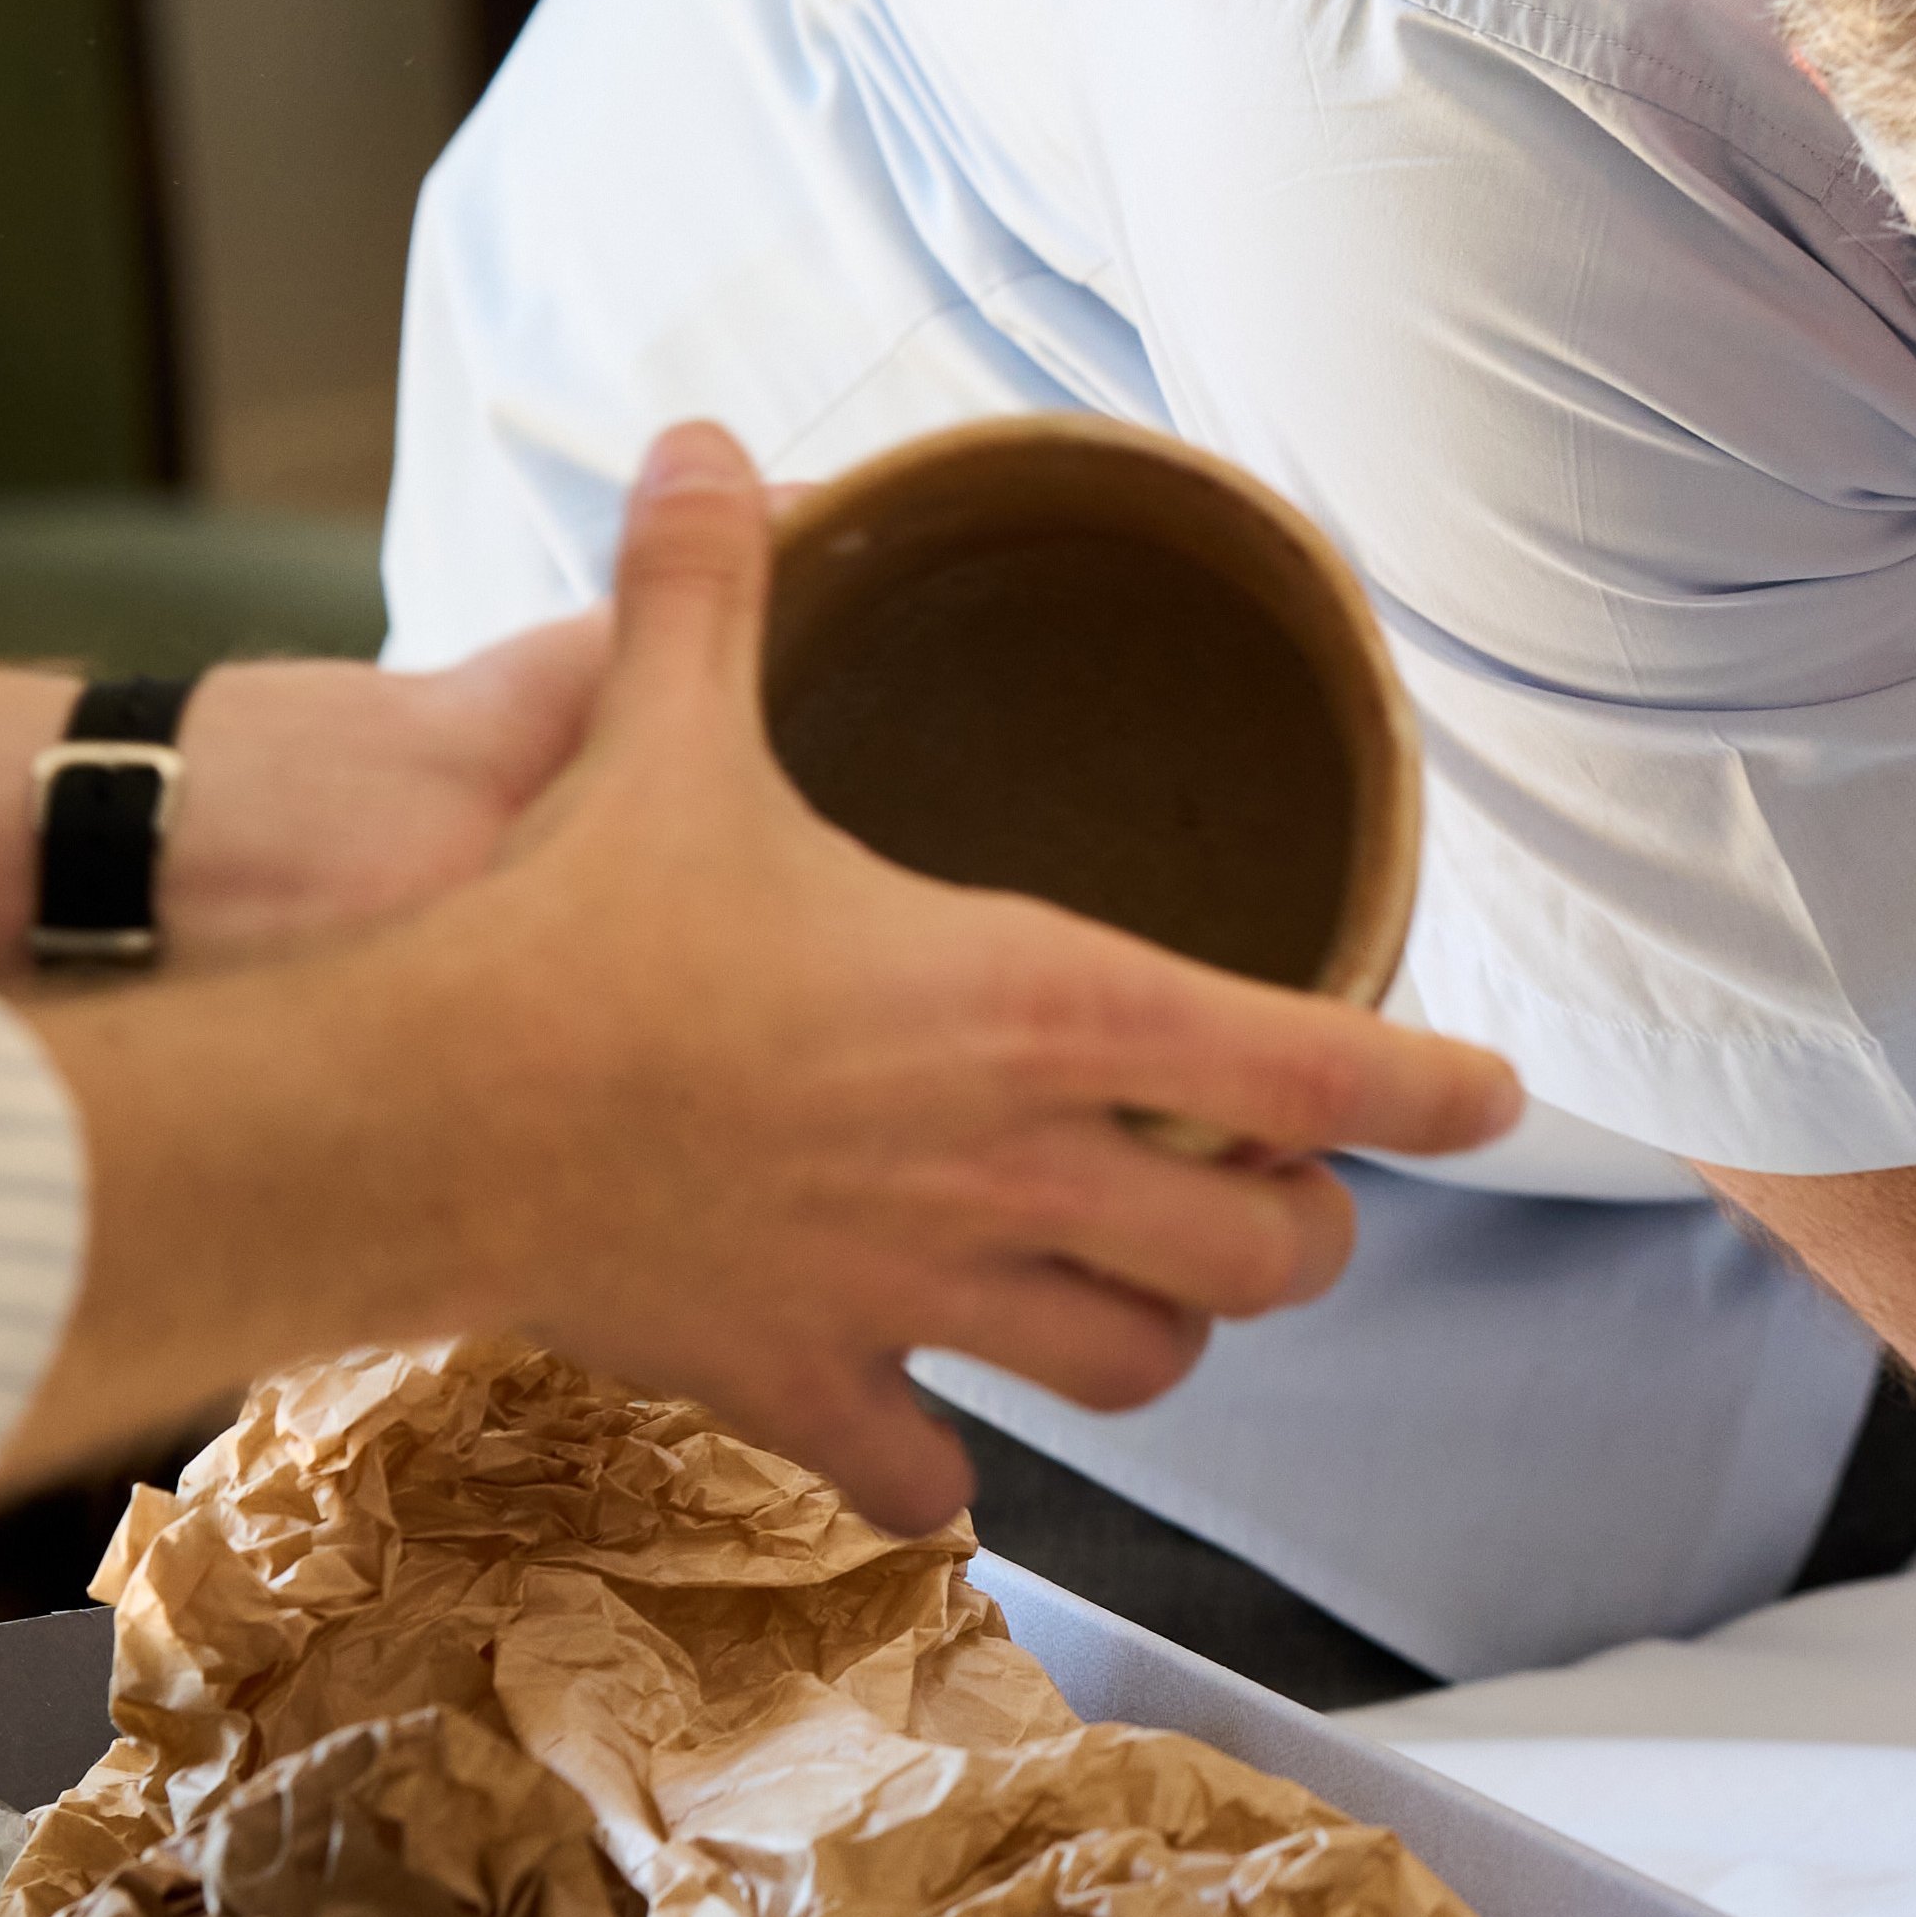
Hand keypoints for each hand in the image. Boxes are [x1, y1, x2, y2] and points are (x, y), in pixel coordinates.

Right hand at [114, 423, 1524, 1526]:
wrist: (420, 1106)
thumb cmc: (576, 917)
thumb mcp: (669, 731)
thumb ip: (712, 590)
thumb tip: (703, 444)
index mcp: (1042, 1005)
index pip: (1320, 1064)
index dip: (1433, 1086)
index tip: (1495, 1092)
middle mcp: (1017, 1163)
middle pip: (1267, 1256)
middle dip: (1301, 1232)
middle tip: (1278, 1192)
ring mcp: (916, 1290)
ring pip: (1135, 1368)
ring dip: (1159, 1335)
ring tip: (1142, 1284)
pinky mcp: (801, 1379)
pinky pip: (925, 1472)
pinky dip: (942, 1459)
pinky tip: (933, 1420)